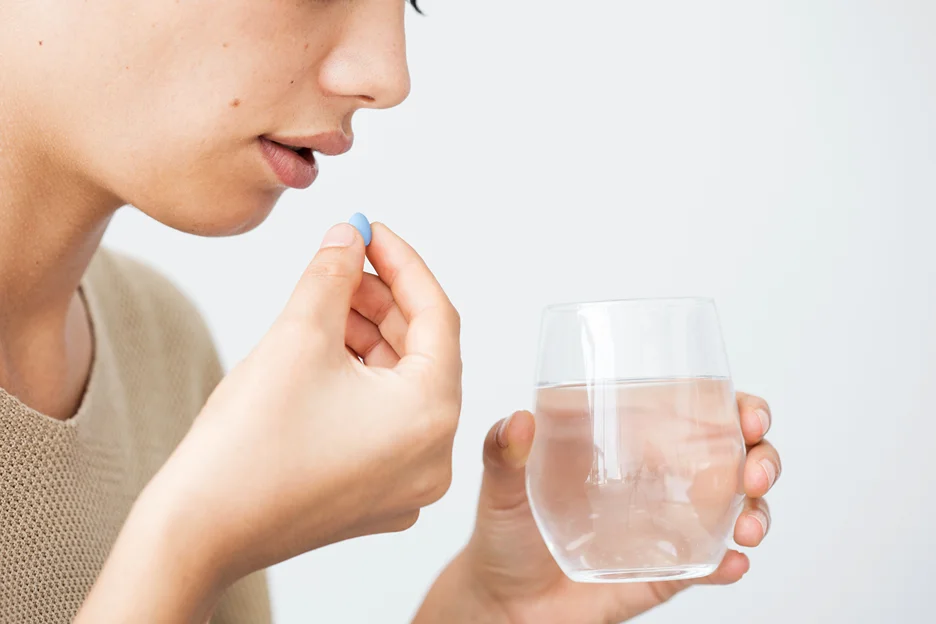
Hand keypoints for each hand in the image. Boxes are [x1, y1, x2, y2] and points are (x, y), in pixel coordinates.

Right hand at [78, 222, 461, 621]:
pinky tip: (328, 349)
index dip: (403, 263)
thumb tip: (349, 235)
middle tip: (344, 262)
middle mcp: (433, 457)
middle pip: (424, 352)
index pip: (438, 317)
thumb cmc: (246, 445)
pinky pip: (387, 422)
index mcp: (430, 417)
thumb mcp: (298, 335)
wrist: (196, 532)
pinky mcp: (378, 496)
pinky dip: (364, 380)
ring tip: (330, 302)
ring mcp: (407, 484)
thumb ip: (332, 273)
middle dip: (384, 300)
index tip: (372, 230)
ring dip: (371, 337)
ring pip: (403, 387)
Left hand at [416, 393, 778, 623]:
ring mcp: (668, 527)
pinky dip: (729, 564)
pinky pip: (709, 566)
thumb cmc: (507, 532)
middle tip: (755, 472)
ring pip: (737, 509)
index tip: (747, 414)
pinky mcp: (665, 572)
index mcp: (631, 445)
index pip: (696, 413)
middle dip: (763, 458)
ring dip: (758, 512)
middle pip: (734, 458)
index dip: (736, 407)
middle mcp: (659, 481)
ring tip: (746, 526)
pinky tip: (731, 563)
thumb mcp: (500, 484)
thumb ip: (502, 452)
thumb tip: (518, 421)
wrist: (505, 602)